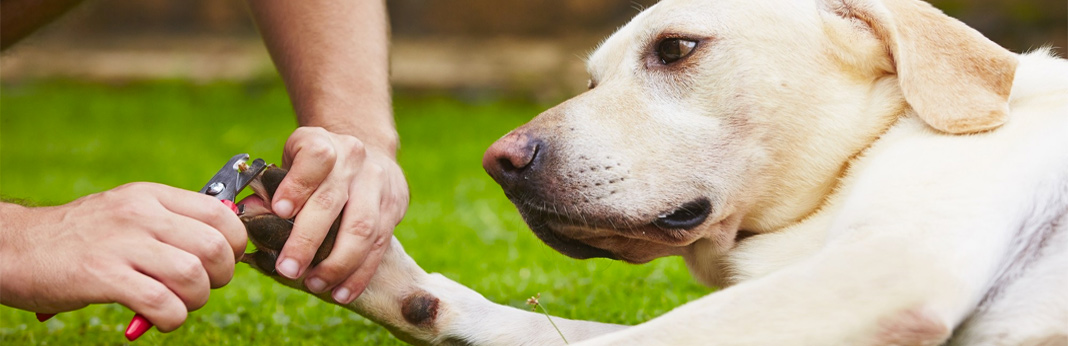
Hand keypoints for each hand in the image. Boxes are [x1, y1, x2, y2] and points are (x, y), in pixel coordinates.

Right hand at [0, 183, 246, 331]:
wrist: (16, 248)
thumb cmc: (82, 237)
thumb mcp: (129, 213)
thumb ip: (173, 223)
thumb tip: (225, 242)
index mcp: (152, 196)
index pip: (221, 213)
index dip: (235, 244)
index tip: (223, 261)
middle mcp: (140, 214)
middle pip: (214, 246)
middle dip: (221, 276)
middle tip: (202, 287)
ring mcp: (121, 243)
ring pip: (193, 275)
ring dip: (196, 299)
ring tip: (178, 304)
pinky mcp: (102, 275)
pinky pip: (161, 301)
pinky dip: (171, 317)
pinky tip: (159, 319)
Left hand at [268, 126, 408, 303]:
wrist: (367, 150)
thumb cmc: (317, 167)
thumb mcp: (292, 162)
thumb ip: (273, 187)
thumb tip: (250, 213)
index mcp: (323, 143)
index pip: (315, 158)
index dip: (297, 185)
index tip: (279, 210)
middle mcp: (354, 159)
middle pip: (333, 201)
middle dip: (308, 240)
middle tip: (288, 268)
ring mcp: (378, 183)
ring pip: (363, 228)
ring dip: (337, 263)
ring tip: (315, 284)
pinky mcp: (394, 206)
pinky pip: (380, 245)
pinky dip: (359, 273)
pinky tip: (341, 292)